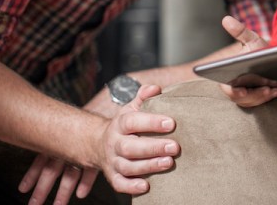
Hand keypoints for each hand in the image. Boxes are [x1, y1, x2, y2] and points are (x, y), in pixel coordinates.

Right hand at [18, 84, 177, 202]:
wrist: (101, 143)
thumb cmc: (126, 124)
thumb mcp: (132, 107)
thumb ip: (144, 96)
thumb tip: (155, 88)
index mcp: (120, 123)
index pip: (133, 121)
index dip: (151, 122)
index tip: (171, 123)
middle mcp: (114, 143)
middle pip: (130, 147)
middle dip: (153, 148)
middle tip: (175, 147)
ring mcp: (112, 161)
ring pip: (127, 166)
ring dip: (148, 166)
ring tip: (168, 162)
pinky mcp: (113, 176)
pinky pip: (119, 184)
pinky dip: (131, 187)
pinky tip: (146, 186)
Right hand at [218, 16, 276, 106]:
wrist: (273, 58)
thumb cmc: (259, 50)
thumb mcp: (252, 40)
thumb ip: (240, 32)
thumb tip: (226, 19)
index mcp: (229, 75)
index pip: (227, 87)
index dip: (233, 92)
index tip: (242, 92)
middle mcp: (236, 87)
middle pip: (242, 98)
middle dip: (254, 95)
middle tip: (266, 89)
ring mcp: (247, 95)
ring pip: (252, 101)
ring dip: (263, 97)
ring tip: (274, 90)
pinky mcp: (257, 99)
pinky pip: (261, 103)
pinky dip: (269, 98)